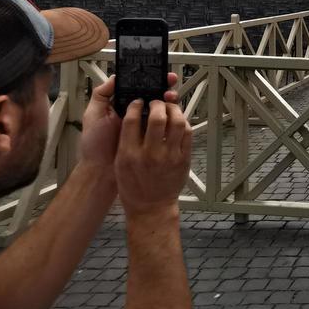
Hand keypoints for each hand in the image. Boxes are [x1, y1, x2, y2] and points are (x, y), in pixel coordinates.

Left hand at [78, 73, 178, 174]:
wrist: (103, 171)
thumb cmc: (95, 145)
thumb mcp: (93, 115)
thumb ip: (101, 95)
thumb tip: (115, 77)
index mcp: (121, 106)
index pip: (137, 88)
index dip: (148, 79)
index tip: (157, 72)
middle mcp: (135, 113)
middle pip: (152, 95)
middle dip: (163, 86)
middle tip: (169, 81)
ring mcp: (144, 125)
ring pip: (160, 108)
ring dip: (168, 100)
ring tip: (170, 97)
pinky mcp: (152, 137)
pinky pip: (164, 124)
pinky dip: (171, 117)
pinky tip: (173, 111)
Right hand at [115, 98, 192, 217]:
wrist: (150, 206)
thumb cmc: (133, 186)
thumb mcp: (120, 162)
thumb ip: (126, 140)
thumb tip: (134, 116)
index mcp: (129, 154)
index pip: (131, 120)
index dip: (135, 106)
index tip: (138, 102)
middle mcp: (150, 154)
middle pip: (157, 117)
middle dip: (157, 104)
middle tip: (156, 102)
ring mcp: (170, 156)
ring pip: (177, 122)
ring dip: (173, 110)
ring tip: (169, 109)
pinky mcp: (184, 159)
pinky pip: (187, 133)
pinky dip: (183, 123)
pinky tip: (177, 122)